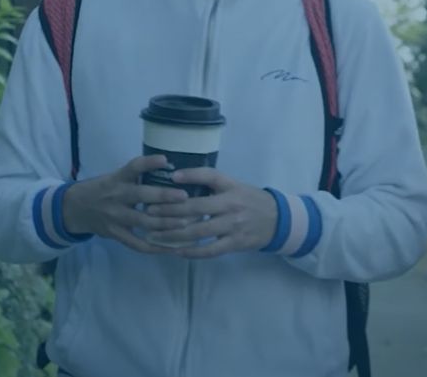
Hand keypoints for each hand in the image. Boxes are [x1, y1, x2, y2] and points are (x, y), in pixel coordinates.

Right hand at [61, 155, 190, 254]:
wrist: (75, 208)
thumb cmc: (104, 189)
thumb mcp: (116, 177)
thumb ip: (137, 176)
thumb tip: (171, 169)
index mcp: (118, 179)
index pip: (132, 167)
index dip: (148, 163)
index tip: (165, 160)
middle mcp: (116, 197)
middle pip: (141, 196)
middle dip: (164, 197)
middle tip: (184, 197)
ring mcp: (115, 217)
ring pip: (143, 222)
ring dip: (165, 224)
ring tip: (185, 223)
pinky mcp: (116, 234)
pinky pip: (137, 243)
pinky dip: (155, 246)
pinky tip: (172, 247)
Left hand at [140, 168, 278, 258]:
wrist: (278, 220)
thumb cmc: (250, 199)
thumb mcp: (235, 185)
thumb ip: (212, 183)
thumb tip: (179, 180)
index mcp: (231, 188)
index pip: (210, 177)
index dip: (191, 175)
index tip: (172, 177)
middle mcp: (231, 205)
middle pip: (195, 207)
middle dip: (169, 210)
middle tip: (148, 211)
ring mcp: (233, 226)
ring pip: (198, 231)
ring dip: (173, 234)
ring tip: (153, 234)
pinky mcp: (234, 243)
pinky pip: (209, 250)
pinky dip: (191, 251)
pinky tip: (175, 251)